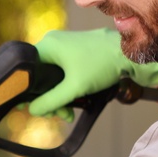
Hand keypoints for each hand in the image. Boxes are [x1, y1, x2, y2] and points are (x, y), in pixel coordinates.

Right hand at [26, 28, 157, 117]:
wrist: (131, 54)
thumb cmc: (102, 65)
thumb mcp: (74, 88)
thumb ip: (51, 101)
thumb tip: (32, 110)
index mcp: (47, 45)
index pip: (26, 71)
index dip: (27, 92)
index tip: (31, 108)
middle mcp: (52, 41)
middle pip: (40, 75)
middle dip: (48, 98)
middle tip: (58, 115)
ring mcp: (64, 44)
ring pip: (52, 75)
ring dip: (59, 95)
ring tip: (70, 113)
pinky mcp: (75, 49)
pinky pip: (62, 70)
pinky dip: (66, 85)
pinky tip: (75, 100)